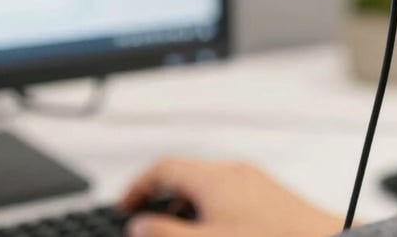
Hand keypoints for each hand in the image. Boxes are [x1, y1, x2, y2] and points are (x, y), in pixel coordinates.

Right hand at [121, 157, 344, 236]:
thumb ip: (167, 235)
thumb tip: (137, 225)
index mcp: (217, 176)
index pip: (165, 166)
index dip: (138, 185)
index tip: (125, 206)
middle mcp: (237, 172)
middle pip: (187, 175)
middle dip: (162, 199)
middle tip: (147, 225)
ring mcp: (256, 183)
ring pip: (209, 187)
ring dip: (187, 208)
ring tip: (179, 234)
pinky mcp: (271, 198)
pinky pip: (230, 197)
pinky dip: (212, 211)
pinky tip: (217, 233)